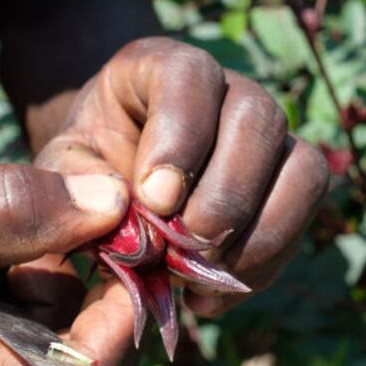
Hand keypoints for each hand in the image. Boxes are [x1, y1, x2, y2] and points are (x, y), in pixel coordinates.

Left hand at [27, 37, 329, 359]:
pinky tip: (212, 297)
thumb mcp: (62, 170)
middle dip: (226, 195)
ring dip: (259, 233)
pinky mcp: (290, 185)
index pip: (191, 76)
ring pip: (302, 167)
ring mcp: (269, 138)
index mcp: (163, 68)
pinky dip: (264, 263)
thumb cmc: (85, 172)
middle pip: (258, 118)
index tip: (154, 200)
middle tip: (186, 247)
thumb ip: (75, 182)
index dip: (181, 138)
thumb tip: (121, 207)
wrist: (112, 191)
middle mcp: (229, 91)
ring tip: (202, 276)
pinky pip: (303, 216)